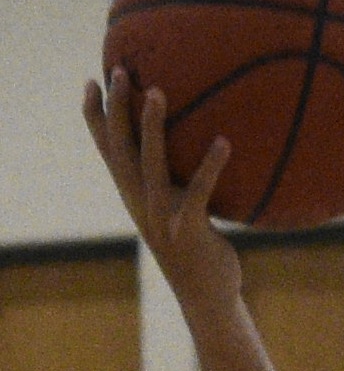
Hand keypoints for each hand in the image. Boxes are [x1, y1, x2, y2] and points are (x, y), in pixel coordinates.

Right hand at [82, 67, 240, 318]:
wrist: (209, 298)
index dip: (95, 117)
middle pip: (121, 149)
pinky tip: (224, 141)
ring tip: (157, 92)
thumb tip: (196, 145)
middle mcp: (140, 204)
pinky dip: (211, 165)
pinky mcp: (188, 230)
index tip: (91, 81)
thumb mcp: (180, 212)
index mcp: (134, 197)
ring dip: (151, 127)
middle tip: (119, 71)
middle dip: (117, 109)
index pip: (107, 151)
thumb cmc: (200, 251)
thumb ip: (176, 184)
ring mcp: (161, 218)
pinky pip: (200, 191)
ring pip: (150, 165)